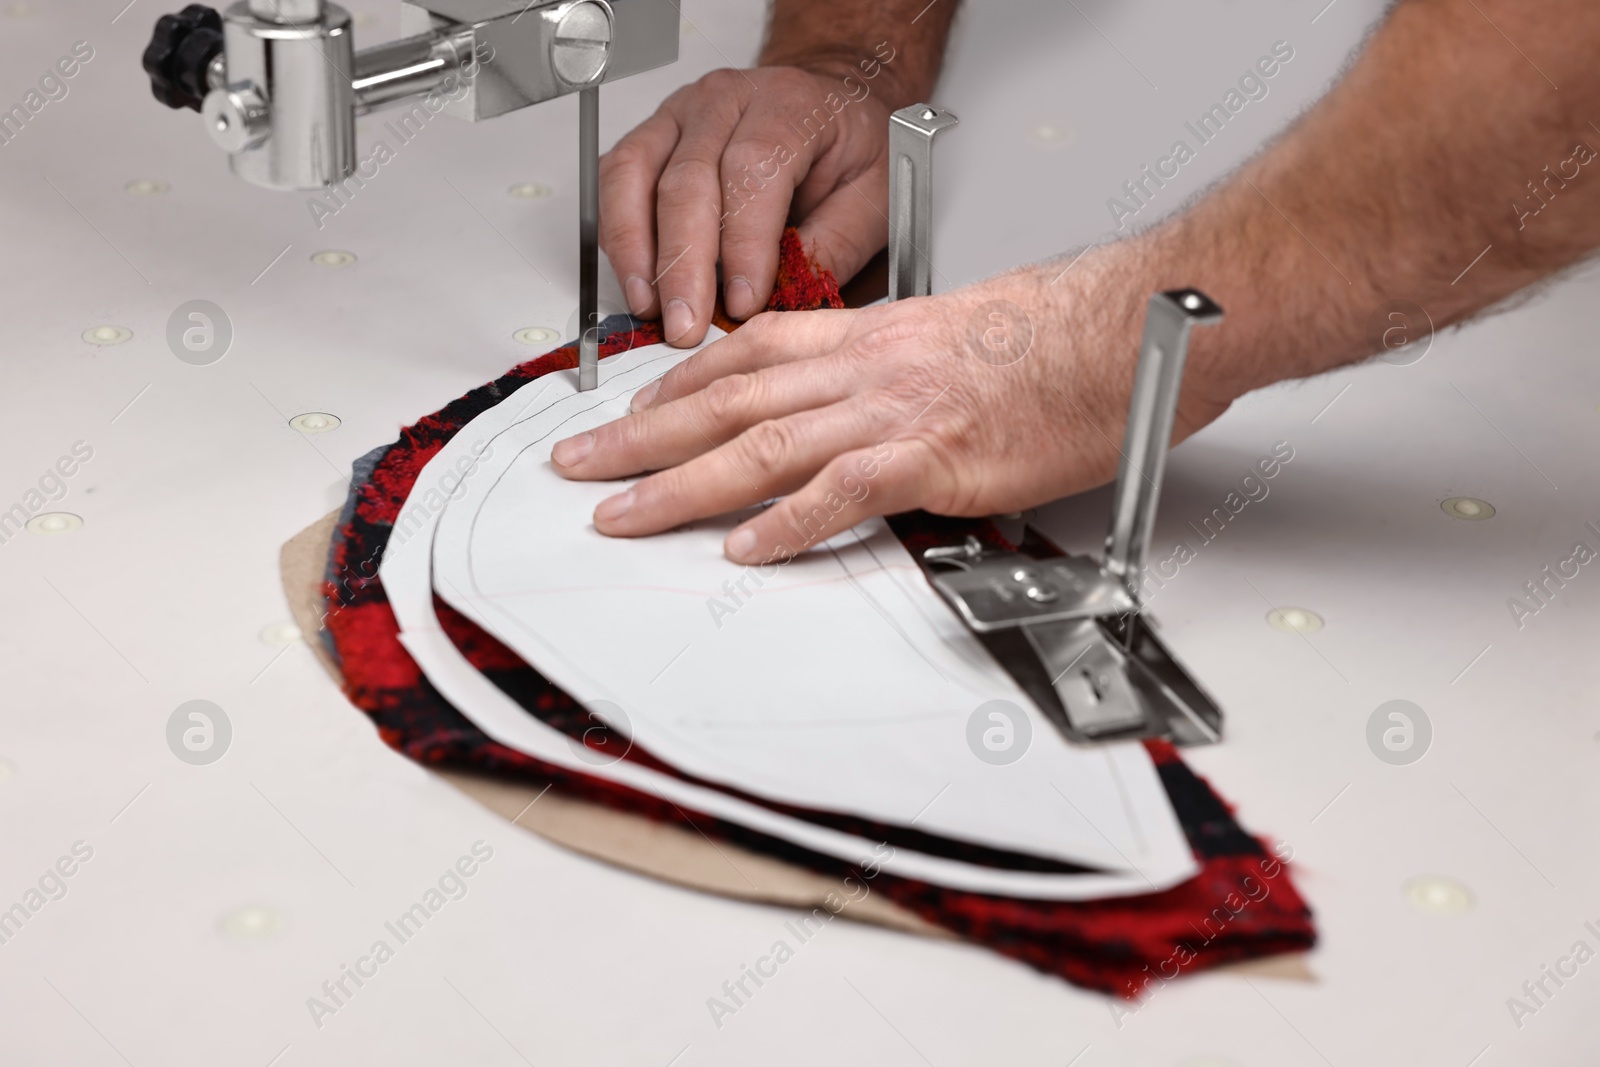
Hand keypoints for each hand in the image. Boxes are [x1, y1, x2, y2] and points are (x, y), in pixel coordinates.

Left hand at [549, 263, 1238, 563]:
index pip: (747, 355)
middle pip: (727, 401)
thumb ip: (892, 380)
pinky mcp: (934, 457)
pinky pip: (843, 492)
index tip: (631, 411)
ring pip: (762, 446)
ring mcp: (893, 412)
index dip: (676, 385)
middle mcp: (863, 368)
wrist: (1119, 334)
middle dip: (640, 438)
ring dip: (680, 483)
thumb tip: (860, 423)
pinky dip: (788, 522)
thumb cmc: (1052, 341)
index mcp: (868, 339)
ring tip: (621, 515)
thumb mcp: (951, 343)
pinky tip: (746, 548)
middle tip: (578, 467)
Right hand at [599, 64, 896, 347]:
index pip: (753, 170)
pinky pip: (615, 179)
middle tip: (687, 323)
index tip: (743, 302)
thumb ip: (835, 247)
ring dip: (635, 250)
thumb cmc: (851, 151)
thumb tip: (788, 299)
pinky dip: (618, 234)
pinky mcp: (652, 135)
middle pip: (687, 179)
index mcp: (790, 105)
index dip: (743, 243)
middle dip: (683, 264)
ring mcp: (681, 113)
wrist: (831, 107)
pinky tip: (635, 279)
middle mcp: (727, 99)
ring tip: (649, 307)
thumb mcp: (874, 199)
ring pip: (635, 174)